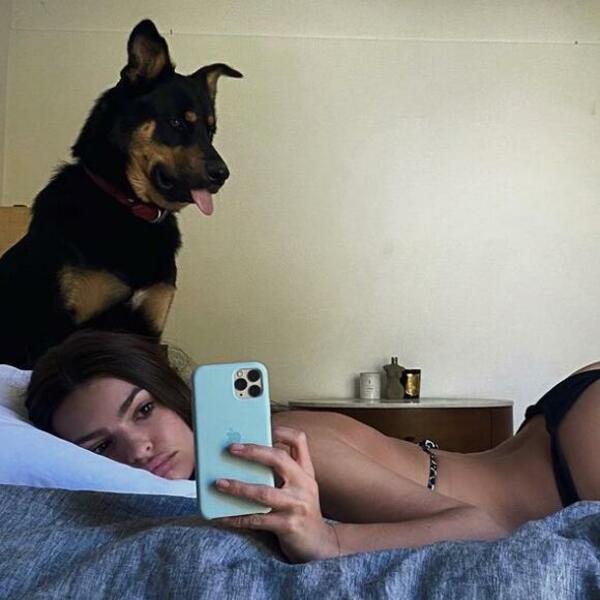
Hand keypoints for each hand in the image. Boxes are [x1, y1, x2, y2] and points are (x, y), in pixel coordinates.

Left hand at [213, 425, 339, 562]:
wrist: (319, 544)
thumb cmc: (302, 511)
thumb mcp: (300, 487)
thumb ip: (282, 473)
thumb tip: (246, 459)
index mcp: (306, 471)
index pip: (299, 440)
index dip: (282, 430)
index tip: (263, 426)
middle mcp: (304, 484)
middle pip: (279, 459)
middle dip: (253, 452)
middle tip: (231, 449)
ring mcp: (297, 505)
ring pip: (264, 492)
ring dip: (238, 487)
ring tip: (219, 483)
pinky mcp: (288, 526)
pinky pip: (257, 520)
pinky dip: (237, 517)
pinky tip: (222, 516)